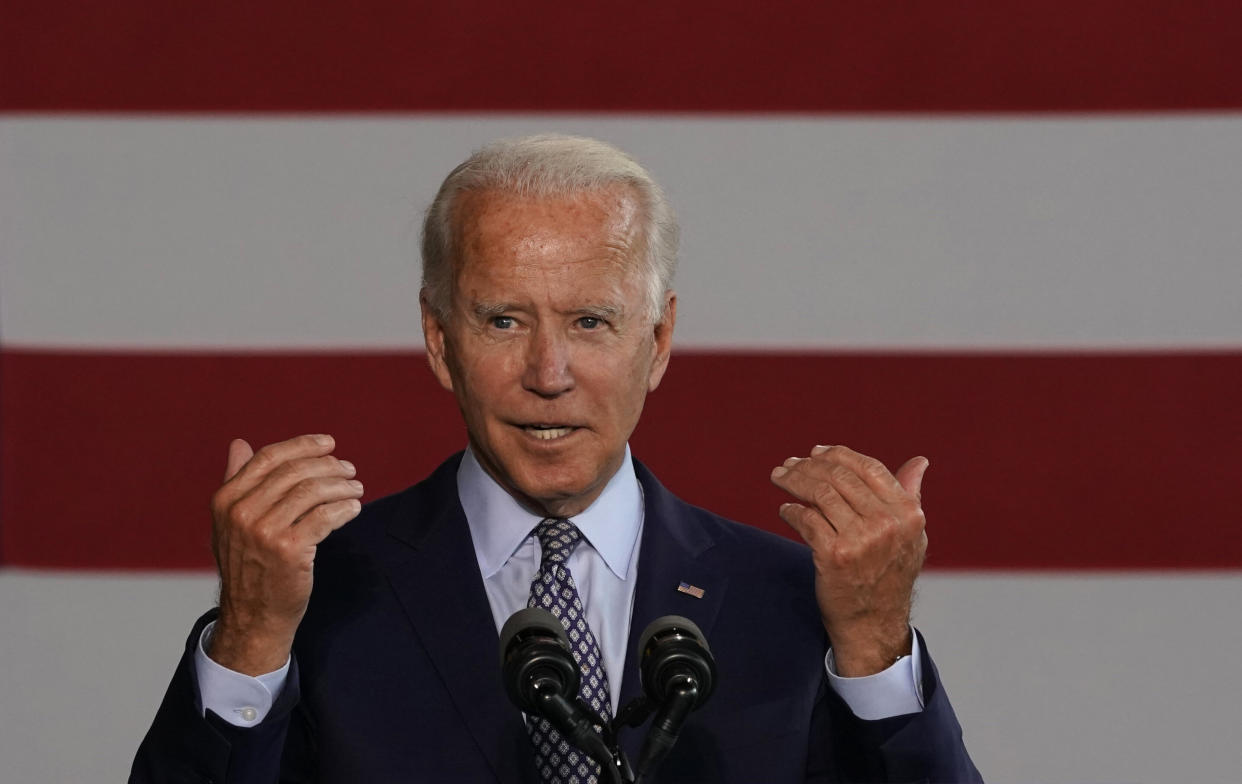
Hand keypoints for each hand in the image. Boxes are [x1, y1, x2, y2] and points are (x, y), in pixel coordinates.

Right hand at [208, 434, 362, 674]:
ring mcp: (264, 532)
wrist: (253, 615)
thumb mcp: (230, 522)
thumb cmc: (248, 565)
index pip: (269, 458)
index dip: (303, 445)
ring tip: (356, 488)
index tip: (329, 443)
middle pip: (295, 472)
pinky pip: (325, 516)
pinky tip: (353, 508)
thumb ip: (236, 481)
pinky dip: (344, 508)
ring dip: (341, 486)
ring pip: (313, 491)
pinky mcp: (289, 550)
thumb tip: (239, 443)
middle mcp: (241, 513)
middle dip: (328, 466)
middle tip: (349, 470)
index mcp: (225, 500)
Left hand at [770, 445, 927, 676]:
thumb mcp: (912, 536)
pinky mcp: (834, 556)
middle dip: (808, 466)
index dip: (838, 455)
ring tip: (780, 478)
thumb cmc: (889, 577)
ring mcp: (861, 540)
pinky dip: (790, 511)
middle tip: (788, 465)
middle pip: (839, 476)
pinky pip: (806, 519)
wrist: (874, 625)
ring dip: (793, 481)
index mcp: (908, 513)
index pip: (869, 467)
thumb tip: (919, 462)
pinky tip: (785, 510)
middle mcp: (887, 523)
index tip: (815, 452)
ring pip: (819, 493)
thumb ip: (910, 496)